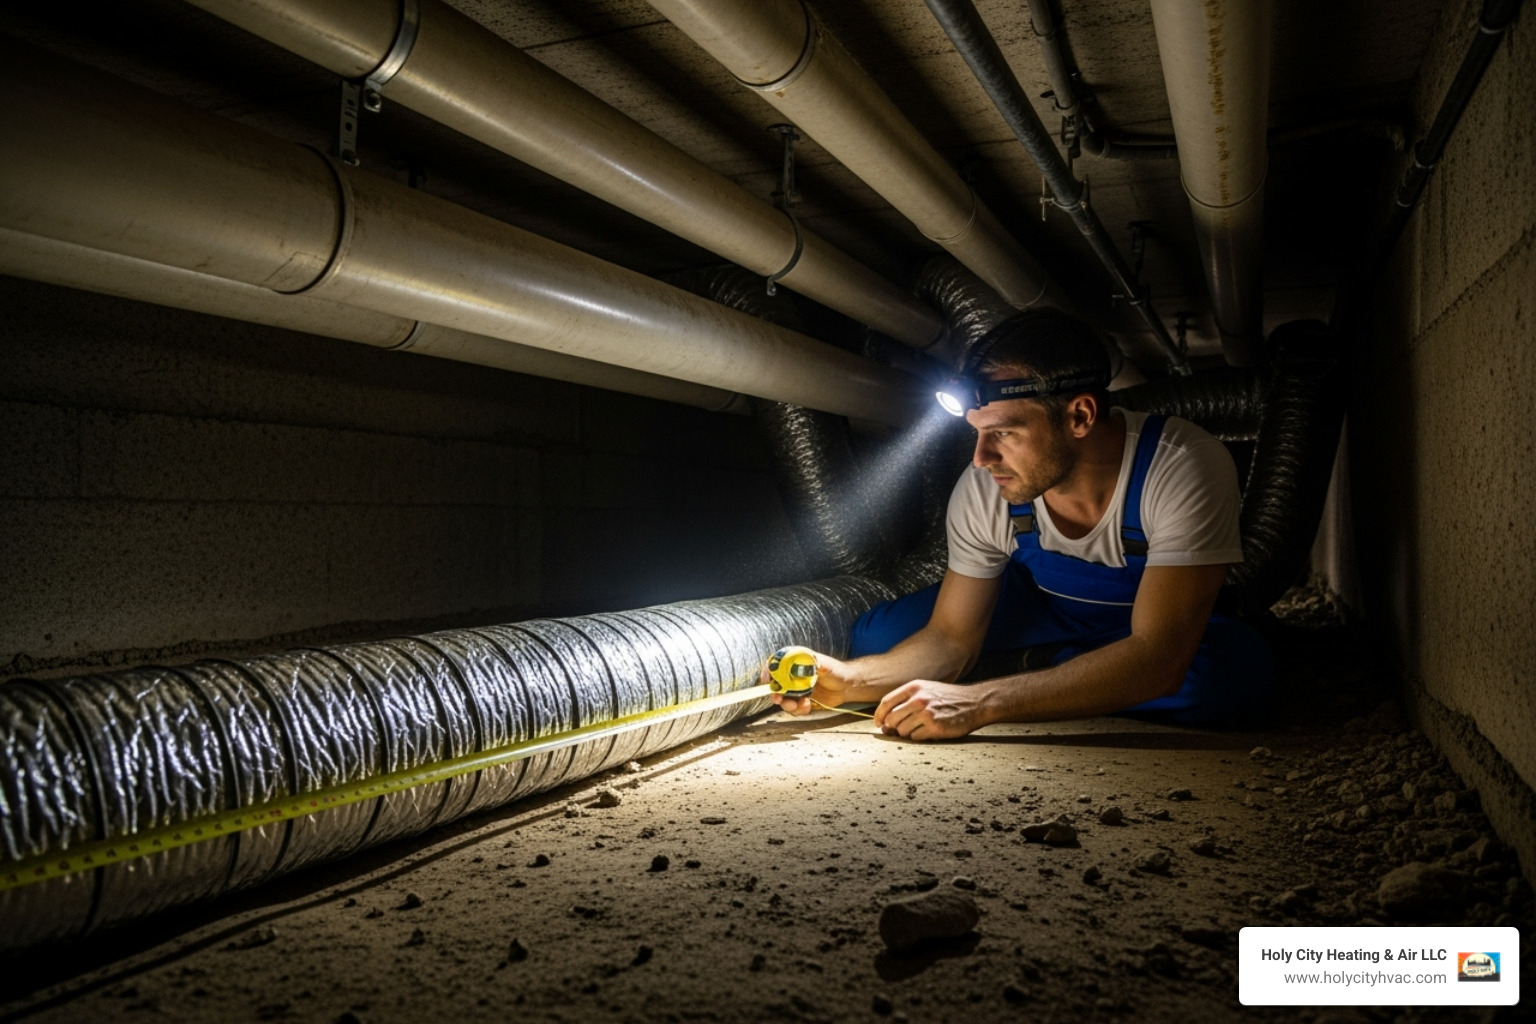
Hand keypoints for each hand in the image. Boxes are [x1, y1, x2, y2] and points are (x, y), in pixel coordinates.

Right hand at [762, 650, 856, 715]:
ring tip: (800, 704)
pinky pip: (794, 708)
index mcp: (795, 662)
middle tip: (779, 699)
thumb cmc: (836, 671)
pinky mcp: (802, 701)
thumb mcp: (824, 664)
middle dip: (776, 693)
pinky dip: (798, 710)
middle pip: (775, 685)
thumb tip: (799, 663)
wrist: (847, 686)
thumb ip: (811, 664)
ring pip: (783, 699)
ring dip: (788, 704)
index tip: (768, 680)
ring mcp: (796, 689)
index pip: (775, 664)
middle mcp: (792, 676)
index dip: (768, 671)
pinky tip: (808, 706)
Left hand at [874, 680, 989, 740]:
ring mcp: (926, 713)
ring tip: (919, 728)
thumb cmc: (948, 698)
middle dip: (892, 727)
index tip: (879, 723)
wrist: (974, 703)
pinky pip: (915, 737)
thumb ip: (906, 701)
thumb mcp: (927, 690)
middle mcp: (918, 699)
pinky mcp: (935, 727)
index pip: (886, 702)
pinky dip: (918, 737)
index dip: (879, 715)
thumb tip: (885, 721)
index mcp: (914, 687)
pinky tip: (928, 731)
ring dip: (907, 733)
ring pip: (902, 730)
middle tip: (898, 730)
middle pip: (891, 719)